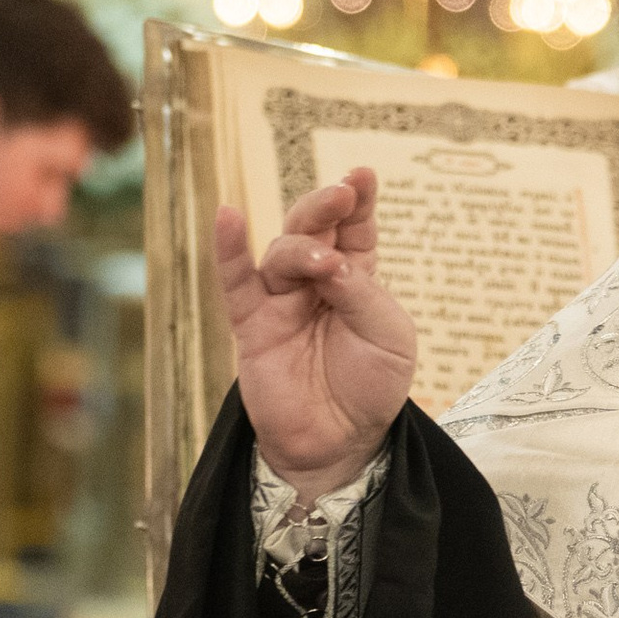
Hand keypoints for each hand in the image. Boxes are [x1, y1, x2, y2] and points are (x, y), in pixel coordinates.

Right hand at [217, 173, 417, 500]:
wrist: (340, 442)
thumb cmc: (372, 386)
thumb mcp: (390, 338)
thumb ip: (363, 296)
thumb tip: (331, 264)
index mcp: (357, 277)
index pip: (354, 227)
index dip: (357, 199)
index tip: (362, 175)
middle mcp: (316, 281)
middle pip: (313, 228)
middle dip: (325, 206)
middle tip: (342, 192)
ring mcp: (281, 301)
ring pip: (281, 254)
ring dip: (301, 247)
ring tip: (324, 261)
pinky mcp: (252, 325)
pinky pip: (235, 282)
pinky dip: (228, 249)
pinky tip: (228, 217)